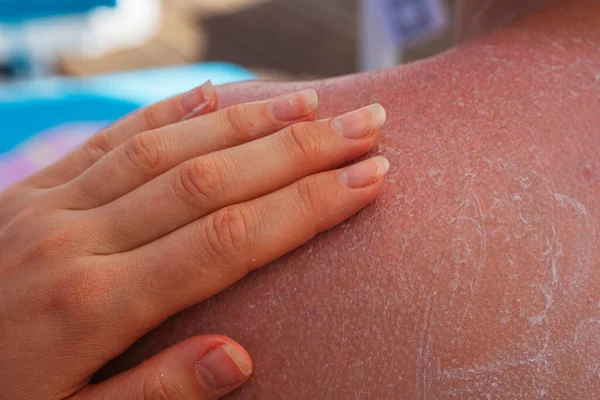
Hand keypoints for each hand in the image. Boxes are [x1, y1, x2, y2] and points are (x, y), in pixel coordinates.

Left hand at [0, 81, 388, 398]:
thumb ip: (152, 395)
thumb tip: (236, 360)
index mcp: (94, 306)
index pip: (228, 239)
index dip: (305, 206)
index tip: (368, 179)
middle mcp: (78, 240)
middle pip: (211, 179)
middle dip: (299, 150)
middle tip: (364, 125)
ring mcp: (51, 206)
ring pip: (167, 147)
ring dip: (247, 122)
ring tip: (311, 104)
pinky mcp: (32, 190)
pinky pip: (110, 140)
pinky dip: (168, 113)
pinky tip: (213, 95)